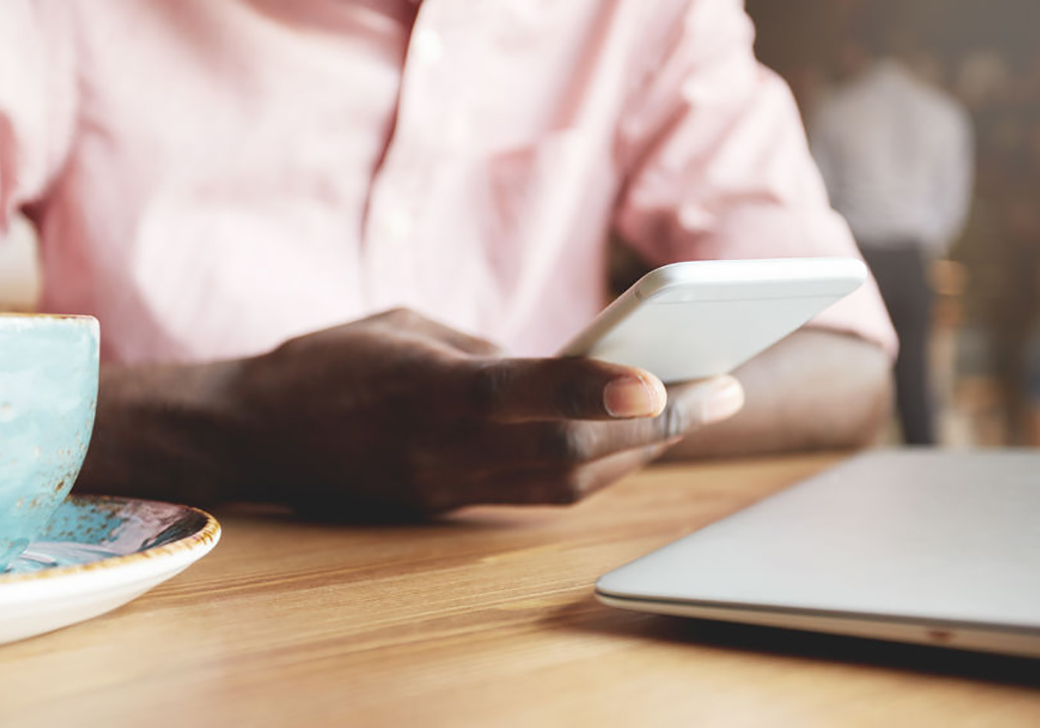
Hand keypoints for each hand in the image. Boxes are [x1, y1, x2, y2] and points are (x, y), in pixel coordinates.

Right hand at [230, 309, 743, 513]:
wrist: (259, 435)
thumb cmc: (329, 361)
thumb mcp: (408, 325)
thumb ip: (490, 352)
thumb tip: (564, 371)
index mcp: (421, 389)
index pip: (515, 393)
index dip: (589, 389)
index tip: (660, 380)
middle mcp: (441, 450)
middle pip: (564, 452)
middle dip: (656, 426)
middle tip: (725, 391)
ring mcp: (449, 487)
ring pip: (566, 484)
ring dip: (640, 453)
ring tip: (697, 414)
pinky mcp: (453, 505)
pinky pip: (543, 496)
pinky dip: (599, 469)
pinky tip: (633, 444)